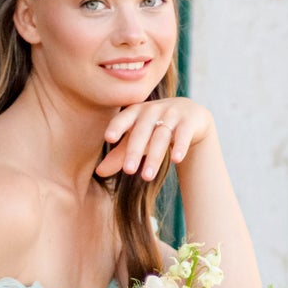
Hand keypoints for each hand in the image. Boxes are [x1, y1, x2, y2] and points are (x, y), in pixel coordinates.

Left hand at [96, 96, 214, 181]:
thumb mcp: (137, 139)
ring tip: (147, 177)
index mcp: (135, 112)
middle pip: (142, 132)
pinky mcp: (188, 121)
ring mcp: (172, 114)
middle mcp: (152, 110)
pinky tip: (176, 160)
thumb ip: (119, 154)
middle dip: (134, 151)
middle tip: (128, 171)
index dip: (116, 127)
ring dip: (154, 157)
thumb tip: (98, 172)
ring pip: (161, 137)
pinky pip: (183, 134)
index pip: (123, 118)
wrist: (189, 115)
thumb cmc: (155, 129)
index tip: (108, 138)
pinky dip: (180, 146)